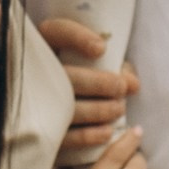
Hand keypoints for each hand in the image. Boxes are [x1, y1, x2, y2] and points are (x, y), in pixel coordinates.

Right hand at [39, 14, 139, 149]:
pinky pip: (63, 136)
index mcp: (47, 47)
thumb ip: (113, 67)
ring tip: (118, 109)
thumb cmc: (82, 80)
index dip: (78, 38)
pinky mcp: (41, 132)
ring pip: (67, 107)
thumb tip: (134, 85)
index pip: (56, 32)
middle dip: (100, 84)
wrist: (55, 115)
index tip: (101, 49)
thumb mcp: (94, 66)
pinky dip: (88, 135)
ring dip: (100, 110)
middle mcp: (35, 73)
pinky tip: (107, 132)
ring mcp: (36, 103)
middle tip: (120, 89)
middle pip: (66, 76)